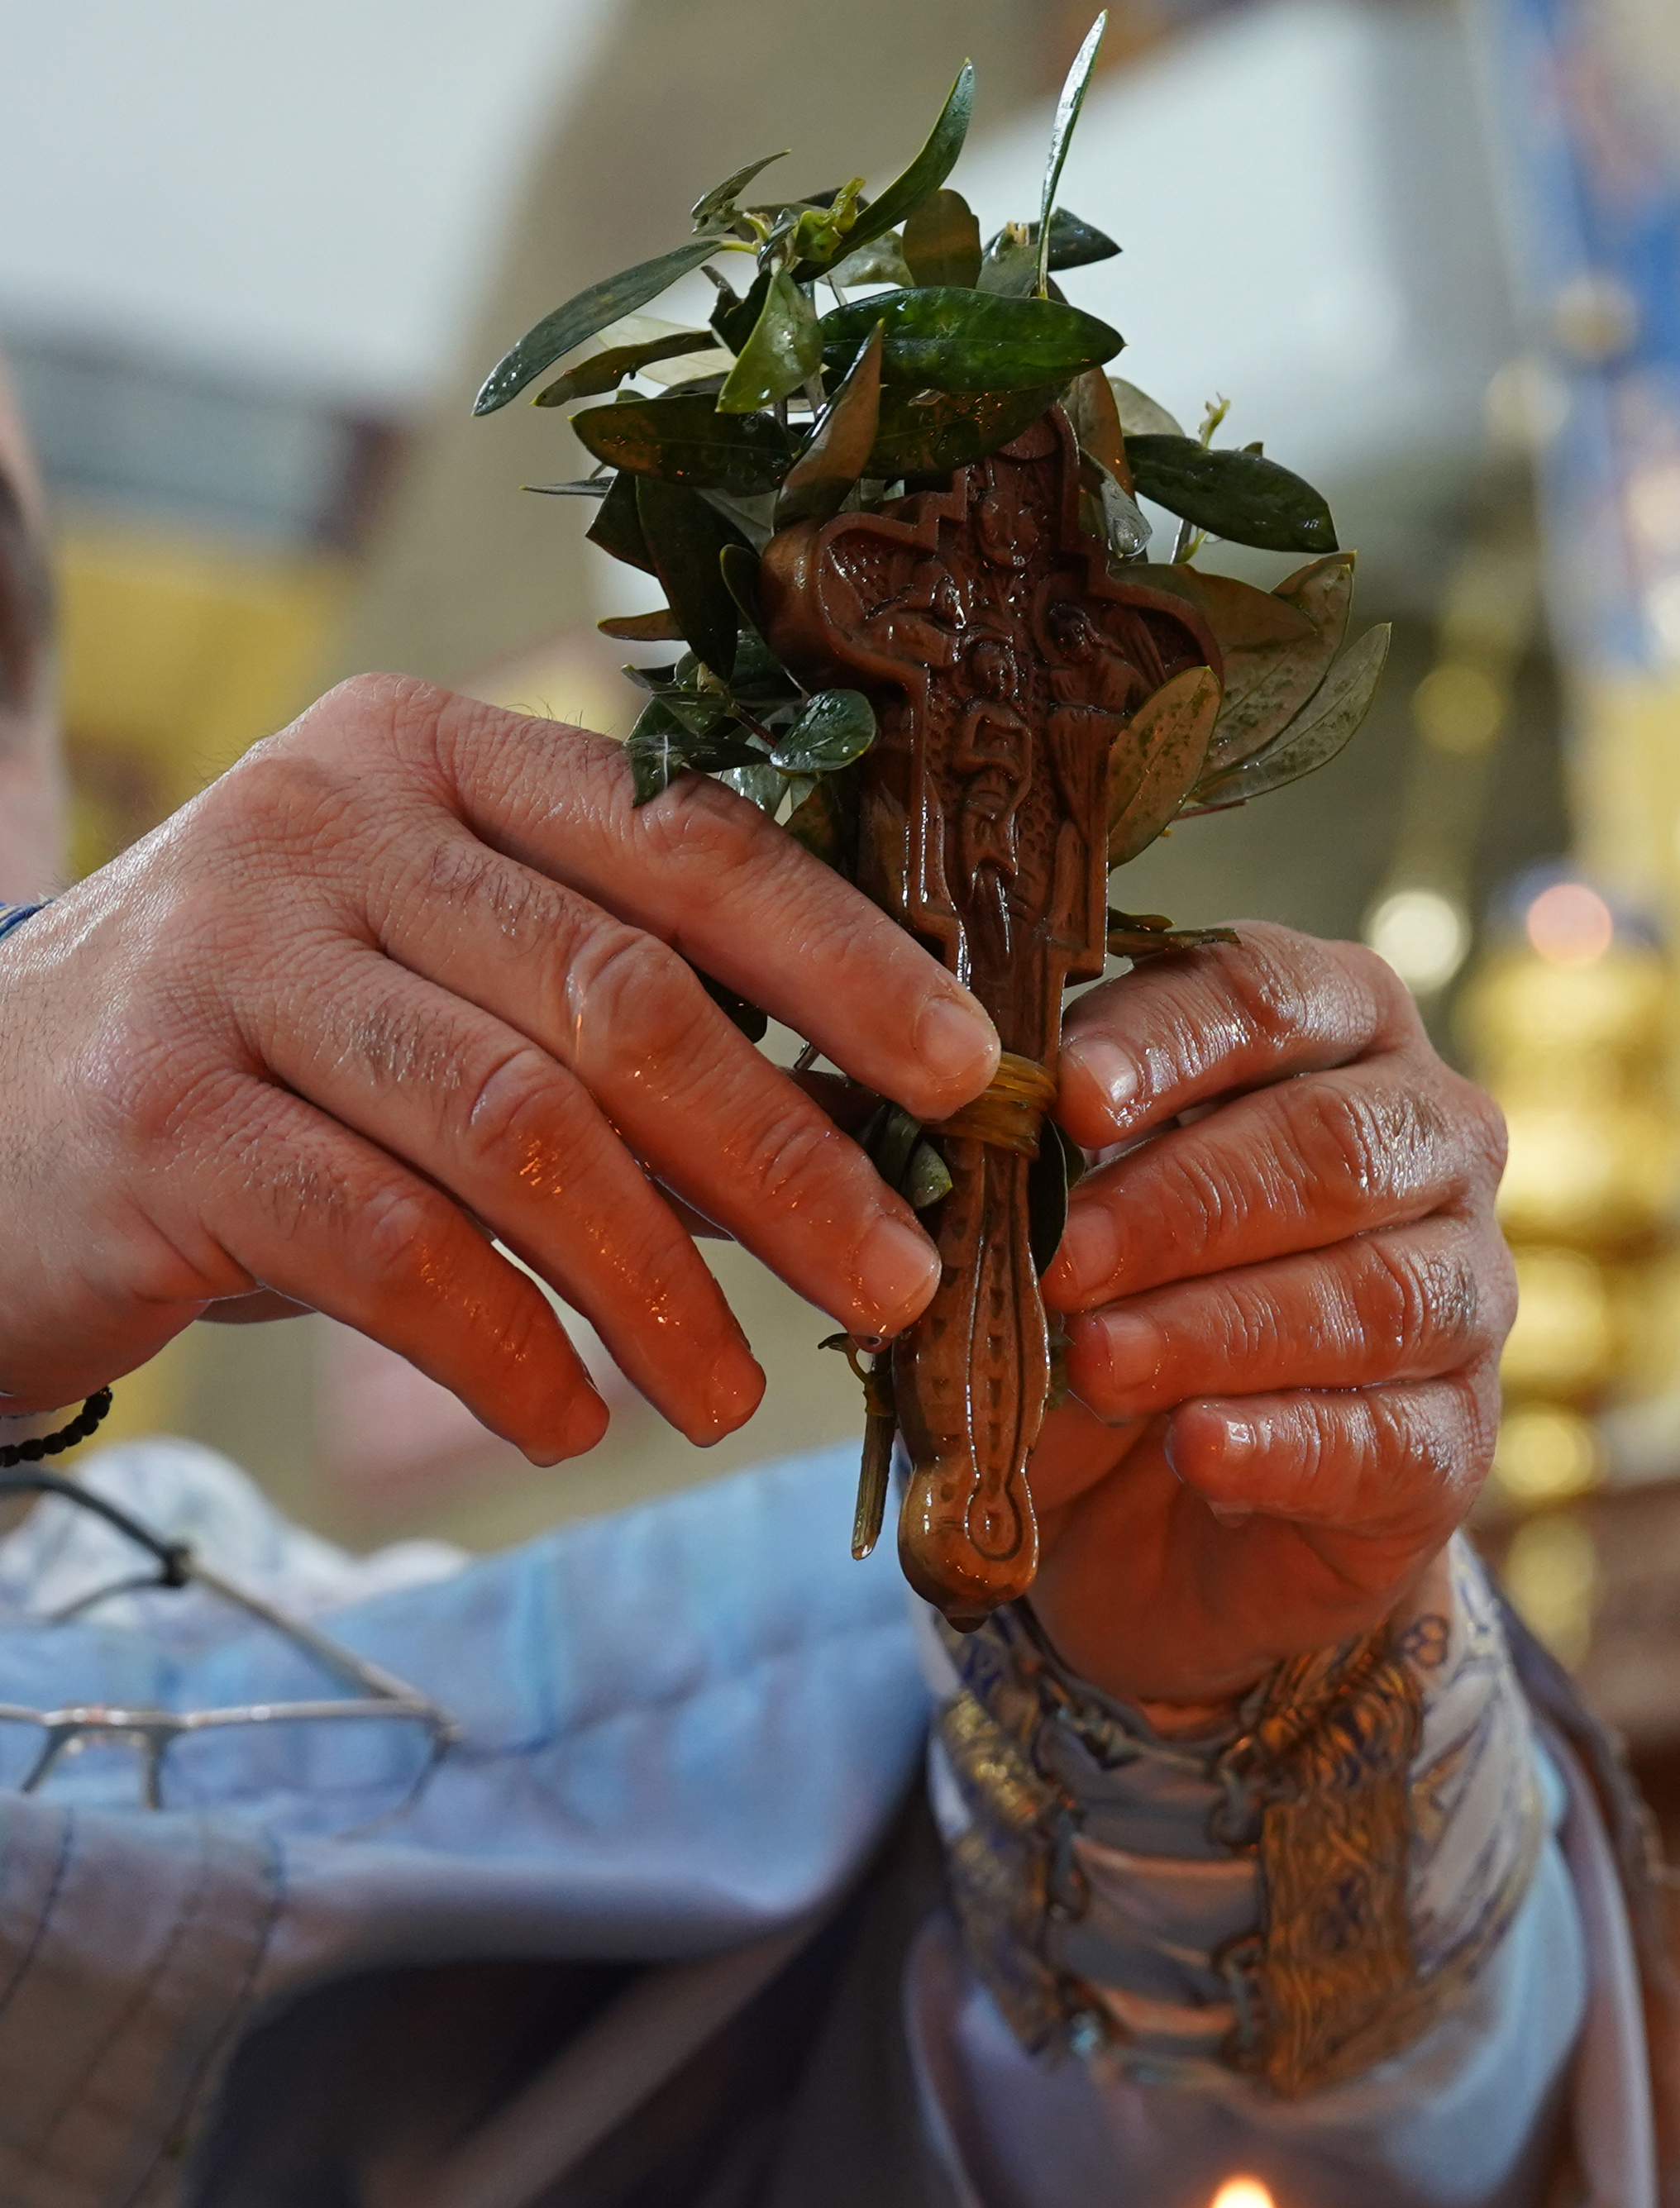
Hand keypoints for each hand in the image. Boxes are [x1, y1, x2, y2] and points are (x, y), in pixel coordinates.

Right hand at [0, 674, 997, 1460]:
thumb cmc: (273, 1071)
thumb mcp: (443, 1002)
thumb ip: (622, 1035)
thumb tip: (870, 1141)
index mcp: (431, 757)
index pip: (684, 841)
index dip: (845, 961)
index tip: (968, 1076)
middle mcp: (324, 823)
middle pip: (620, 994)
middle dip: (787, 1157)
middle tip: (898, 1287)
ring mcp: (227, 958)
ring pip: (515, 1129)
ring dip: (659, 1287)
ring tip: (733, 1400)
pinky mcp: (154, 1118)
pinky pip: (385, 1247)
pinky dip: (503, 1351)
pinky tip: (569, 1423)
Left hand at [1032, 925, 1512, 1710]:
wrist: (1154, 1528)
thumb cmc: (1101, 1318)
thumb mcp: (1023, 1230)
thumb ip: (976, 1164)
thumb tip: (857, 1102)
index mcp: (1332, 1034)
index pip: (1272, 996)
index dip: (1173, 1042)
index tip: (1070, 1098)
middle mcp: (1427, 1144)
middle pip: (1334, 1144)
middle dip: (1186, 1203)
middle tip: (1063, 1259)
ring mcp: (1463, 1296)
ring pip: (1376, 1293)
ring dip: (1223, 1326)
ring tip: (1100, 1363)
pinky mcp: (1451, 1446)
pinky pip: (1390, 1438)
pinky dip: (1284, 1444)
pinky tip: (1197, 1450)